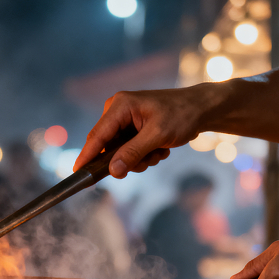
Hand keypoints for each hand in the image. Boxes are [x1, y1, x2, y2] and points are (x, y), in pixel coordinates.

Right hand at [73, 87, 210, 177]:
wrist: (201, 109)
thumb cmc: (182, 115)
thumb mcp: (158, 136)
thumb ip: (133, 153)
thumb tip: (113, 171)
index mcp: (120, 106)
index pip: (97, 135)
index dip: (87, 155)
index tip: (77, 172)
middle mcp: (117, 111)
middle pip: (107, 147)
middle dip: (127, 159)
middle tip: (148, 160)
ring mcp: (124, 120)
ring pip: (119, 153)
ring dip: (139, 158)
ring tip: (159, 151)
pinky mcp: (131, 128)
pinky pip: (128, 151)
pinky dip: (144, 155)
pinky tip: (159, 148)